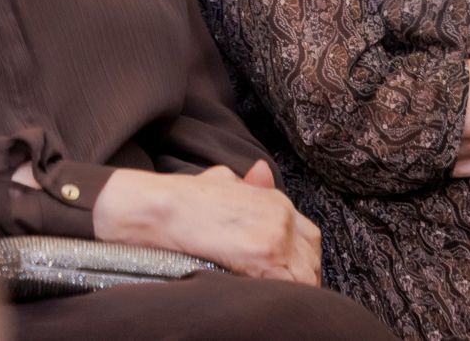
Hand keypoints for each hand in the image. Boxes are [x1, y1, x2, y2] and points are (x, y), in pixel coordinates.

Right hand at [93, 163, 321, 285]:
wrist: (159, 208)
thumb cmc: (182, 199)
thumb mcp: (220, 182)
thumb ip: (248, 185)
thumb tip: (262, 171)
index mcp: (274, 199)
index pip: (307, 238)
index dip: (298, 259)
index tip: (286, 273)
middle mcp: (281, 214)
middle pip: (310, 258)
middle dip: (299, 276)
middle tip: (278, 289)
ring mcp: (275, 236)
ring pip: (304, 277)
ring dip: (290, 289)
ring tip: (267, 297)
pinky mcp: (264, 257)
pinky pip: (288, 288)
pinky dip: (278, 296)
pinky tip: (259, 297)